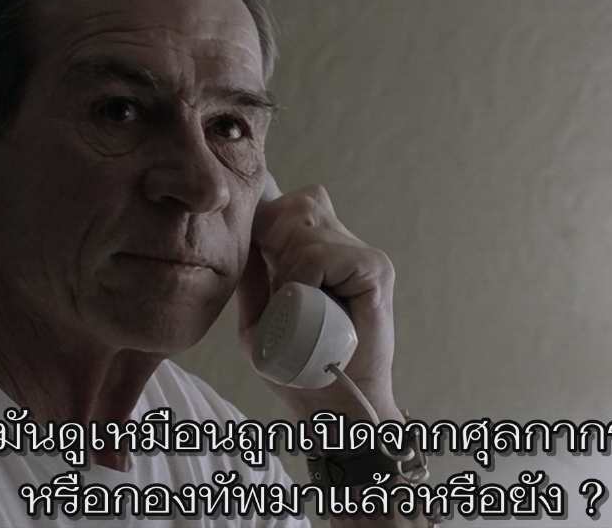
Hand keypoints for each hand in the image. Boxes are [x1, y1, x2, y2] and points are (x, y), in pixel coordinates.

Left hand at [235, 183, 401, 422]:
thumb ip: (253, 282)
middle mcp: (347, 248)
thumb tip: (236, 240)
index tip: (262, 267)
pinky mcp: (375, 272)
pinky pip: (319, 254)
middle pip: (299, 203)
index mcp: (323, 254)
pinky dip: (303, 278)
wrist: (333, 408)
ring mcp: (364, 257)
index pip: (290, 205)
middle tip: (278, 288)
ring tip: (296, 308)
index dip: (266, 226)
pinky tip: (308, 307)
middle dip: (275, 238)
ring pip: (306, 225)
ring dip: (287, 267)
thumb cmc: (299, 371)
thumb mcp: (260, 322)